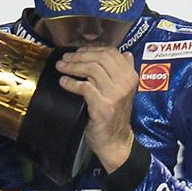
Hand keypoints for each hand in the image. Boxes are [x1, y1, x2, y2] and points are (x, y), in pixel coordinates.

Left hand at [56, 47, 137, 172]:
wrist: (115, 141)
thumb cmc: (115, 115)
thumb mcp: (123, 91)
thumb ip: (122, 72)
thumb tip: (124, 53)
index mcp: (131, 76)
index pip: (111, 52)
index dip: (92, 49)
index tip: (77, 51)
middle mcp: (125, 83)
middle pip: (100, 58)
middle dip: (79, 55)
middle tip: (65, 58)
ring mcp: (115, 94)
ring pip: (92, 69)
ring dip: (73, 66)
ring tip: (61, 67)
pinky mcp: (103, 106)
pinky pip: (84, 87)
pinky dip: (71, 83)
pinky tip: (63, 82)